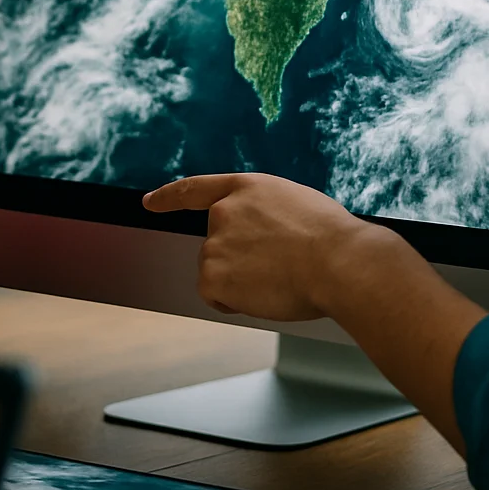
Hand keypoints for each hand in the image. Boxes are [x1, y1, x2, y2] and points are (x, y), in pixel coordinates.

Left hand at [143, 172, 383, 321]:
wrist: (338, 262)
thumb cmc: (332, 239)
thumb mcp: (295, 206)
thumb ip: (264, 215)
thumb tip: (259, 240)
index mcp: (246, 188)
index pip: (197, 189)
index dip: (170, 197)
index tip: (150, 202)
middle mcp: (223, 211)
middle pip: (217, 246)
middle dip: (240, 262)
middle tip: (281, 268)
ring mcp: (214, 242)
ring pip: (219, 273)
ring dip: (243, 282)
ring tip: (281, 278)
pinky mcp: (211, 275)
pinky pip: (216, 296)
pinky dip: (235, 301)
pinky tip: (265, 293)